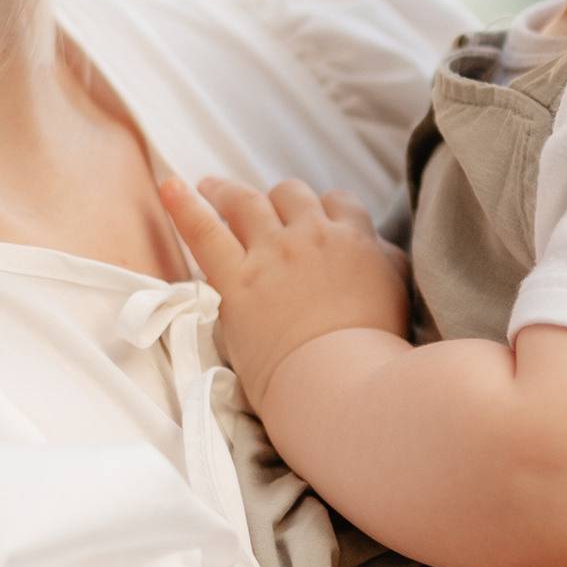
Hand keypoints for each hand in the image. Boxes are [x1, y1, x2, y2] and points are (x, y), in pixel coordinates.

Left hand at [158, 173, 409, 415]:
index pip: (339, 202)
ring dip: (228, 191)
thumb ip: (386, 261)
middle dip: (279, 200)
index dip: (325, 209)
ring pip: (246, 201)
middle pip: (290, 195)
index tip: (316, 221)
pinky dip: (184, 205)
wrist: (338, 379)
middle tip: (262, 210)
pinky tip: (170, 187)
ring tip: (212, 187)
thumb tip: (377, 246)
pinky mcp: (235, 279)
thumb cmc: (372, 348)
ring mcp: (270, 254)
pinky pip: (203, 230)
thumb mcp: (396, 293)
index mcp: (353, 239)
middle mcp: (310, 236)